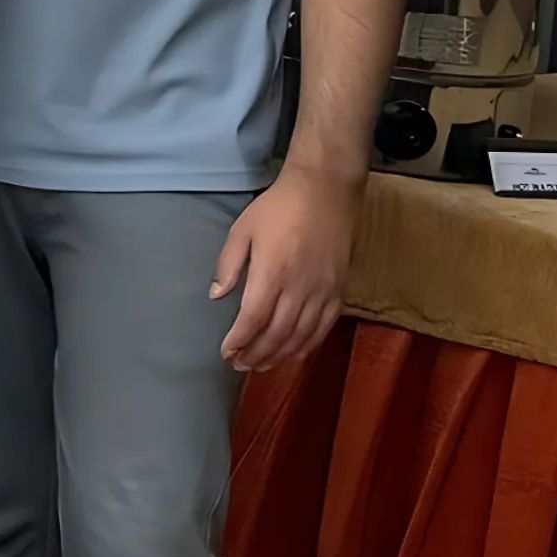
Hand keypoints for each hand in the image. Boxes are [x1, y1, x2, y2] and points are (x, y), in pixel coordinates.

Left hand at [212, 175, 355, 374]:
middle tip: (239, 364)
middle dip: (256, 354)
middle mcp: (299, 287)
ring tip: (260, 365)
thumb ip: (228, 264)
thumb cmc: (278, 208)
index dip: (239, 340)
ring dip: (279, 355)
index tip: (226, 352)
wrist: (325, 191)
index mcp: (272, 272)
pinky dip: (308, 345)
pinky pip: (324, 327)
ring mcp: (323, 290)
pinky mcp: (339, 290)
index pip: (253, 318)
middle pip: (277, 333)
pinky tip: (293, 354)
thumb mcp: (242, 229)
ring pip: (301, 335)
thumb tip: (217, 296)